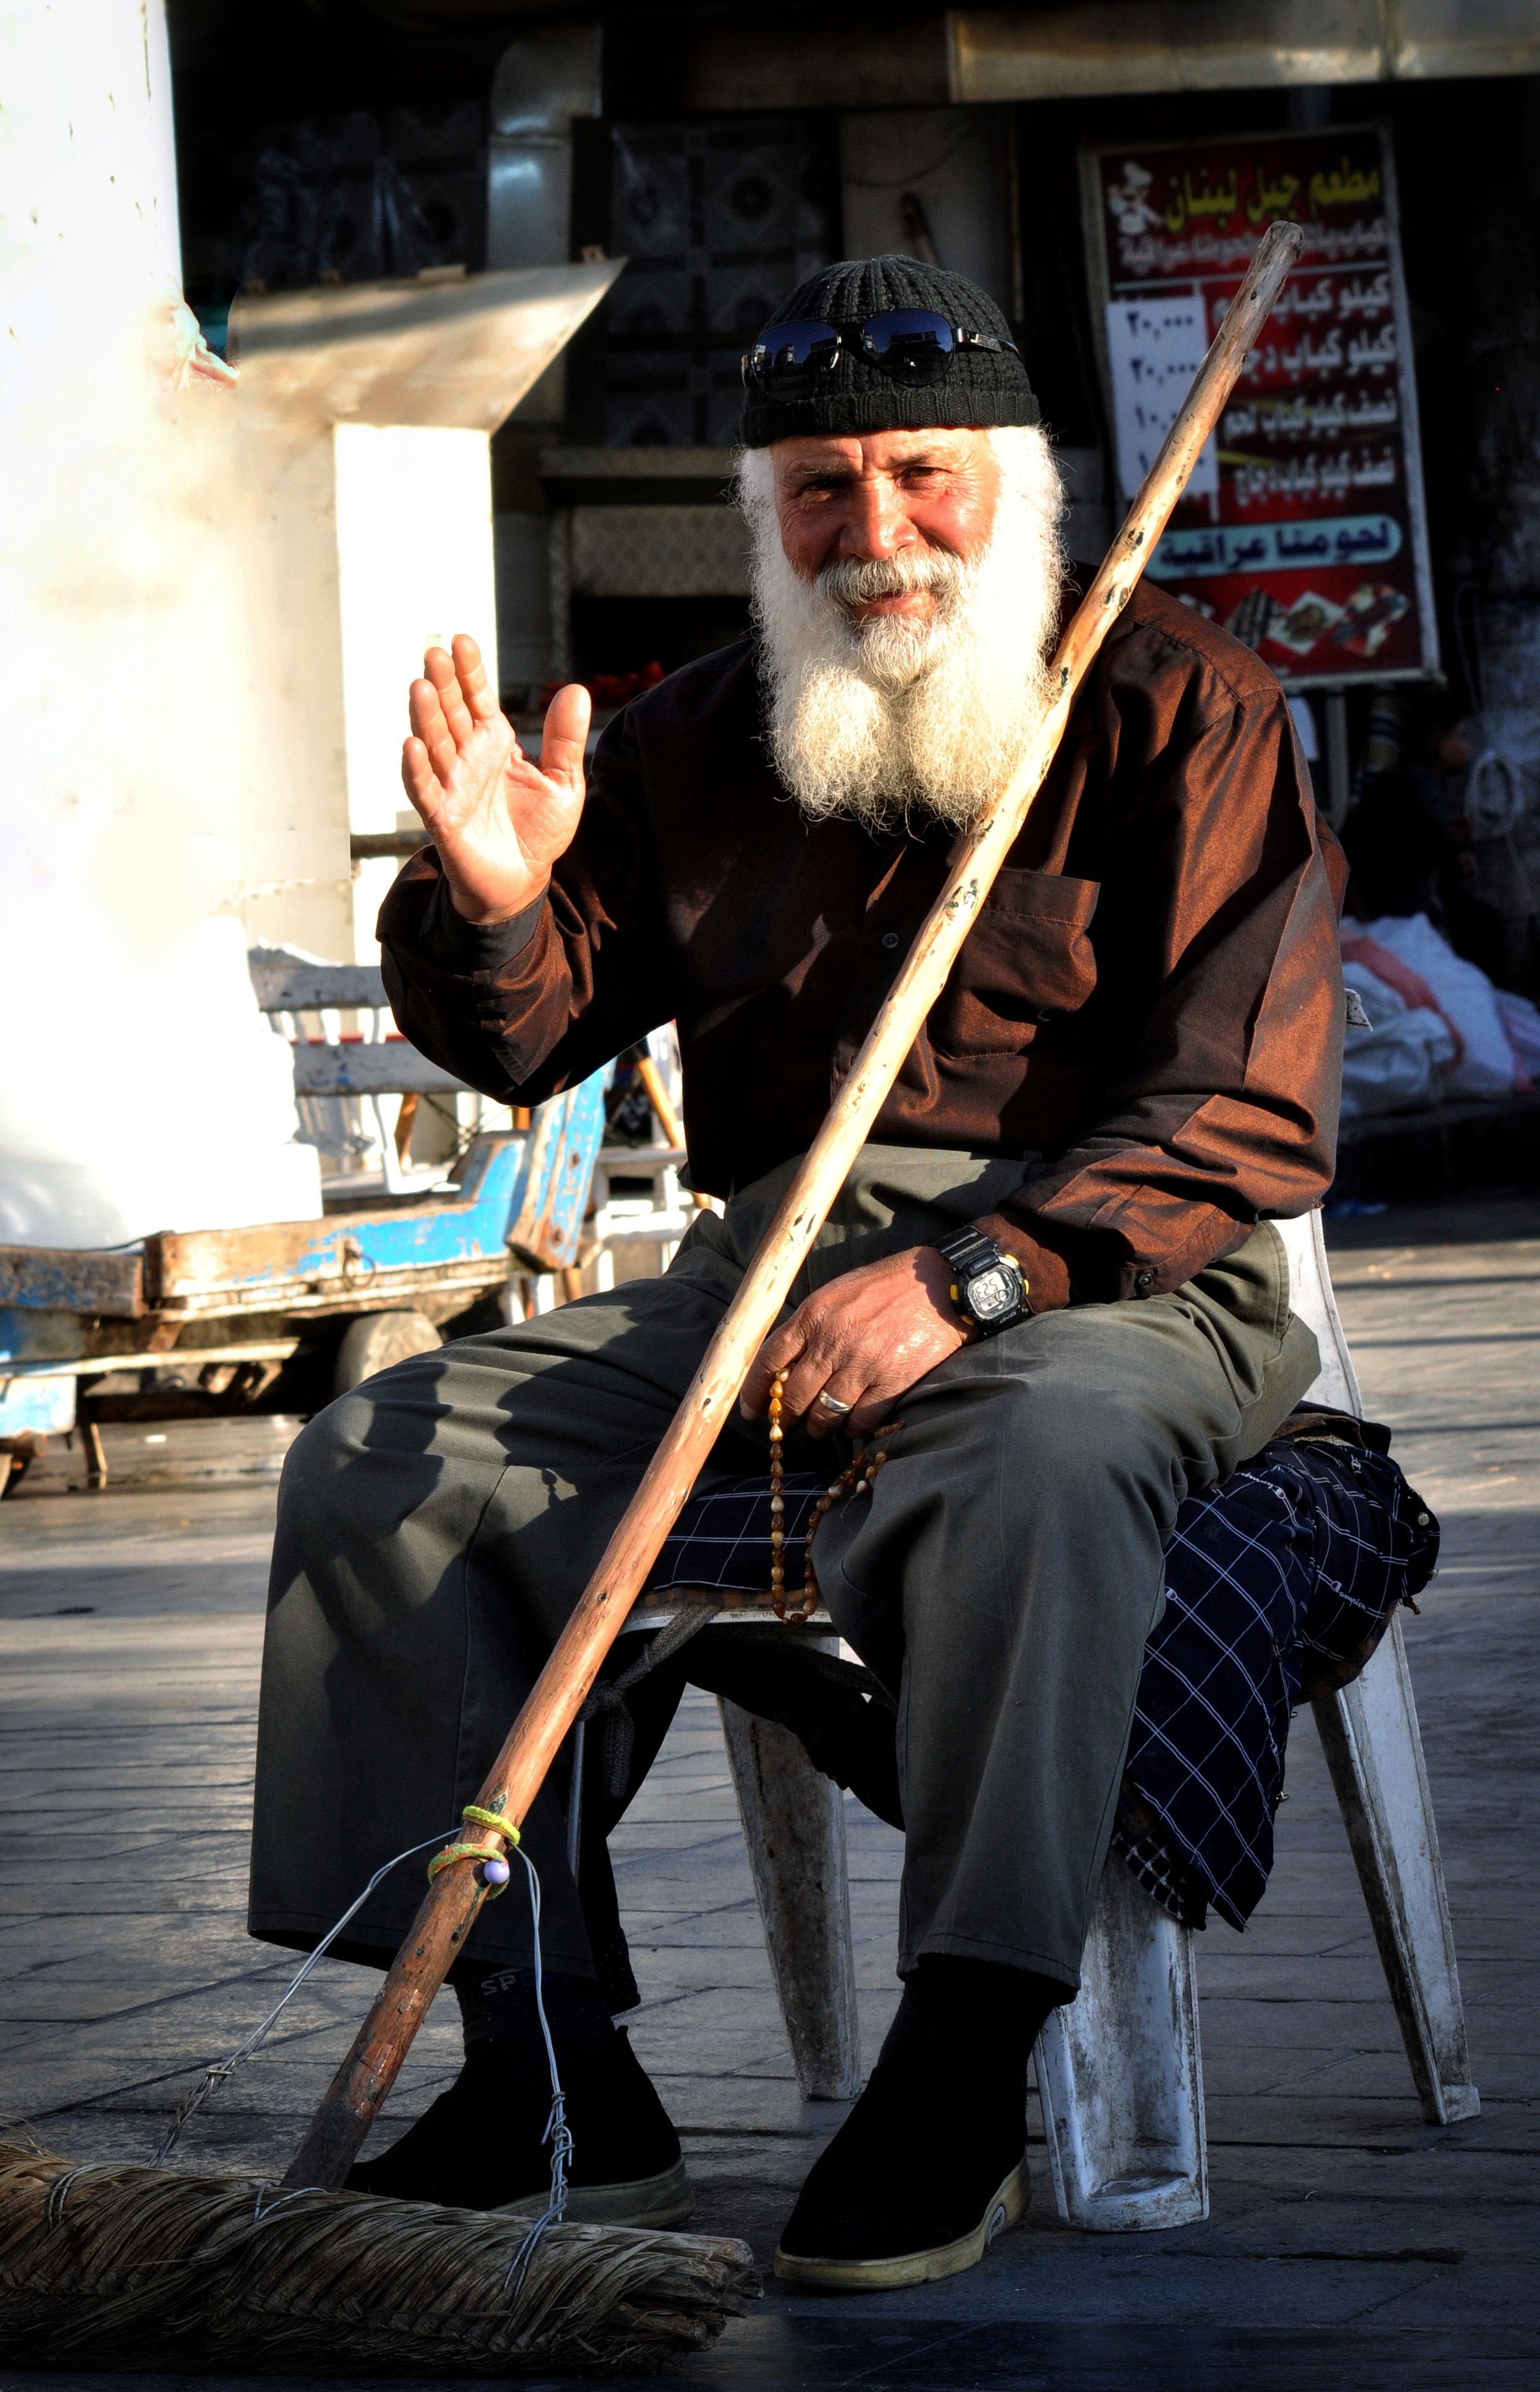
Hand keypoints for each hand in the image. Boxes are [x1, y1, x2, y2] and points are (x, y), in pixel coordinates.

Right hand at [401, 634, 590, 925]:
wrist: (525, 880)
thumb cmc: (538, 829)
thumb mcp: (564, 782)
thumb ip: (567, 740)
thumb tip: (577, 689)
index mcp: (494, 743)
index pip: (476, 698)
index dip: (468, 671)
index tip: (462, 640)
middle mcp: (467, 759)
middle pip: (449, 713)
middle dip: (441, 683)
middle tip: (433, 651)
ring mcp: (451, 786)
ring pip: (432, 745)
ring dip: (424, 717)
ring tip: (420, 686)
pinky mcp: (443, 819)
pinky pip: (425, 791)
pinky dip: (416, 769)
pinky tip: (411, 744)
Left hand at [740, 1246, 972, 1439]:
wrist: (942, 1285)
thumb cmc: (889, 1285)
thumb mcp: (839, 1292)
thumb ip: (812, 1324)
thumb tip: (789, 1361)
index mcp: (814, 1315)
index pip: (769, 1360)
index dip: (755, 1392)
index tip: (751, 1411)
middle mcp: (832, 1341)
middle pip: (794, 1396)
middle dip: (788, 1417)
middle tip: (789, 1425)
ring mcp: (861, 1364)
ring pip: (825, 1414)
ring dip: (820, 1427)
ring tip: (823, 1427)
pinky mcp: (891, 1382)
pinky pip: (860, 1421)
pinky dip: (854, 1428)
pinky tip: (856, 1423)